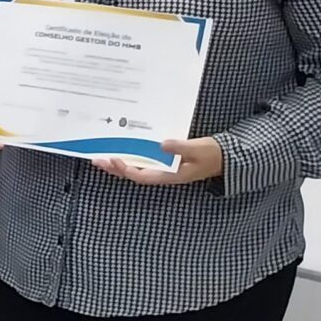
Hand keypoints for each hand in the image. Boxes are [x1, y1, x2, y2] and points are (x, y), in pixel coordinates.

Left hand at [96, 135, 224, 186]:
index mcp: (169, 175)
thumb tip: (161, 144)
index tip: (113, 159)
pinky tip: (120, 149)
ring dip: (118, 164)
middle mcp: (162, 174)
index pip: (141, 175)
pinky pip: (142, 161)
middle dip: (114, 168)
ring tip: (101, 156)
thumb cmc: (211, 154)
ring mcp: (162, 168)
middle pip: (133, 173)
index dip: (126, 169)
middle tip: (96, 159)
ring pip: (135, 168)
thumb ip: (180, 147)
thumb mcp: (198, 149)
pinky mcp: (163, 162)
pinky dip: (130, 156)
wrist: (223, 157)